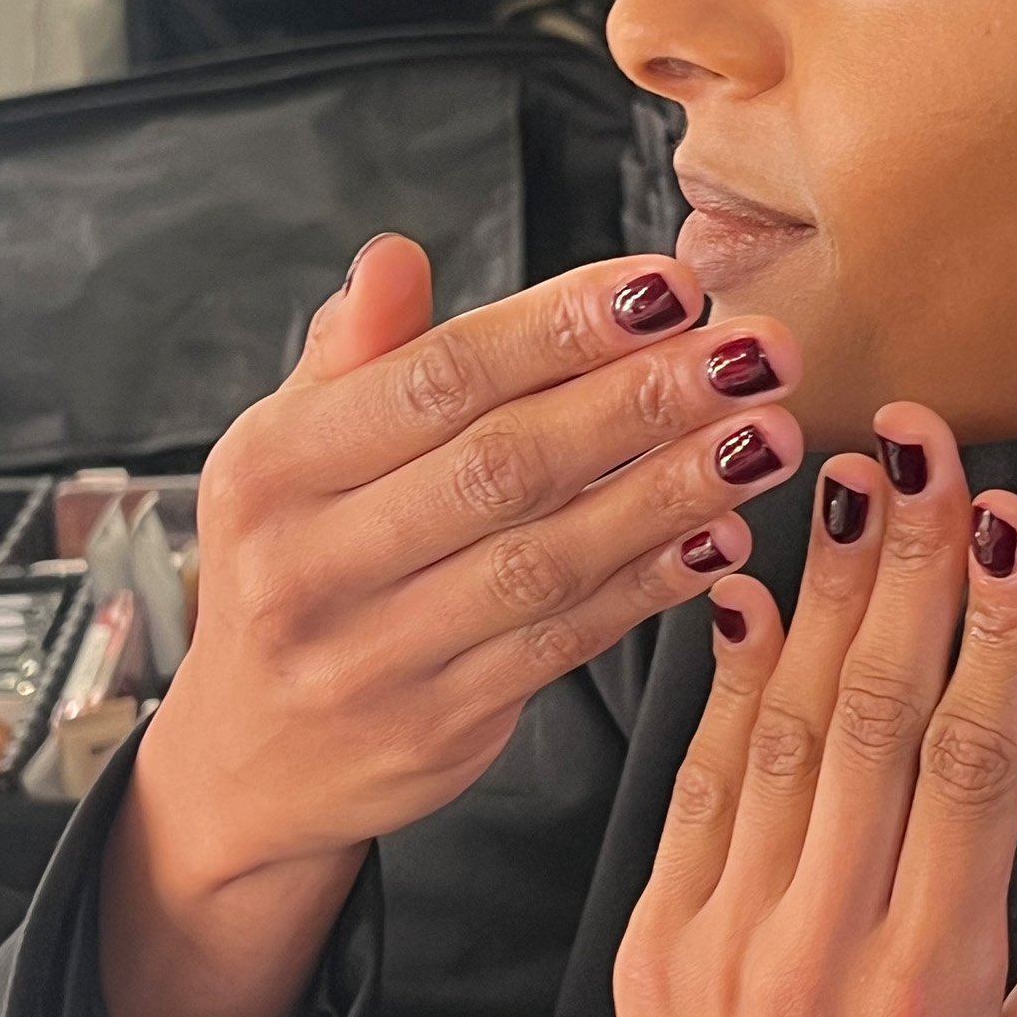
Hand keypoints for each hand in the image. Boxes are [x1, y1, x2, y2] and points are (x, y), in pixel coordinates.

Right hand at [101, 235, 802, 1016]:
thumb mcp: (292, 453)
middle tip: (754, 355)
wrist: (249, 760)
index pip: (436, 377)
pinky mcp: (435, 729)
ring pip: (547, 559)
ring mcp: (370, 657)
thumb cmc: (298, 566)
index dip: (562, 327)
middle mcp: (307, 563)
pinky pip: (563, 644)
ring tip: (767, 435)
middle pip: (503, 465)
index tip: (670, 287)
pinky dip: (650, 585)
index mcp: (272, 466)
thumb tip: (394, 256)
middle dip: (643, 400)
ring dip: (672, 492)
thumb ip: (359, 356)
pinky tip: (723, 535)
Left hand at [606, 405, 1016, 1016]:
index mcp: (930, 989)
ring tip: (847, 478)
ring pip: (782, 734)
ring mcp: (723, 941)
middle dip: (907, 567)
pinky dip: (722, 688)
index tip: (1011, 520)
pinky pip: (694, 793)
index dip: (998, 633)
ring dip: (822, 594)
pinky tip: (746, 597)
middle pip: (875, 719)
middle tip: (925, 439)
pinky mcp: (650, 947)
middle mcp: (823, 947)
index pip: (974, 770)